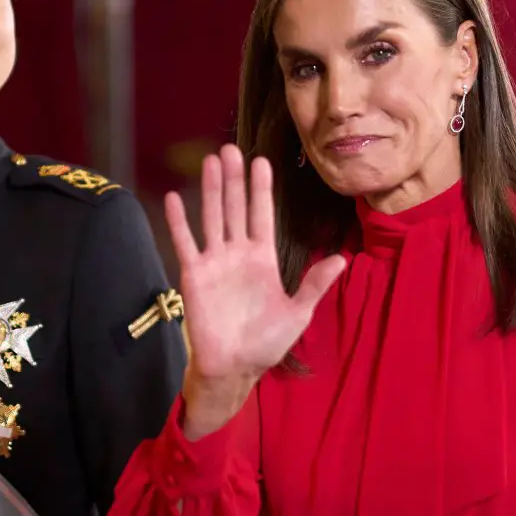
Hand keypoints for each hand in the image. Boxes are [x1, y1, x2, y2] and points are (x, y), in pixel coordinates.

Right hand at [165, 145, 345, 437]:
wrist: (234, 367)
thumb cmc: (266, 342)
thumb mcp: (298, 313)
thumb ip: (315, 284)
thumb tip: (341, 259)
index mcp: (263, 258)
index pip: (262, 215)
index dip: (261, 189)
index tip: (262, 161)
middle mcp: (238, 253)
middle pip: (235, 208)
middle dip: (233, 179)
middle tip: (231, 148)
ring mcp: (215, 261)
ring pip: (212, 217)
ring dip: (210, 190)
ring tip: (209, 161)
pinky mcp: (194, 274)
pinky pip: (186, 242)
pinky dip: (179, 221)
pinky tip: (174, 197)